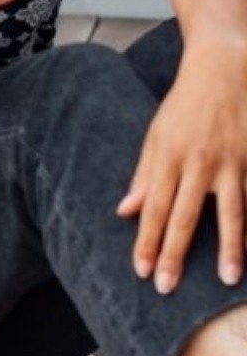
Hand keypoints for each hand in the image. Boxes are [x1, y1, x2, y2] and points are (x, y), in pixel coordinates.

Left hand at [117, 46, 246, 291]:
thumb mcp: (156, 135)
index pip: (153, 208)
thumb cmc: (185, 105)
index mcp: (167, 156)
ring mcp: (231, 161)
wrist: (223, 67)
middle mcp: (197, 162)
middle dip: (174, 254)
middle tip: (167, 287)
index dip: (147, 241)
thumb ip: (144, 175)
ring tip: (226, 279)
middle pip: (183, 216)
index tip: (142, 271)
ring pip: (229, 212)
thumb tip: (125, 211)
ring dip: (228, 248)